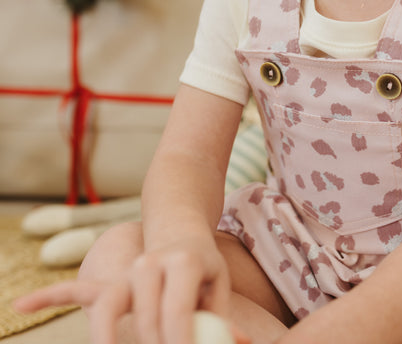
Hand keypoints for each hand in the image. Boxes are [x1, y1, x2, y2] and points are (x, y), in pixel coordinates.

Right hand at [13, 235, 250, 343]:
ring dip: (109, 337)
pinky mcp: (109, 277)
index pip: (178, 310)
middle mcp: (152, 263)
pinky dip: (49, 296)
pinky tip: (22, 306)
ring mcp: (127, 269)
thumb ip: (221, 319)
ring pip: (110, 304)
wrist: (178, 226)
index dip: (178, 339)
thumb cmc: (202, 266)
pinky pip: (76, 287)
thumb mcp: (218, 286)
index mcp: (186, 264)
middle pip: (144, 315)